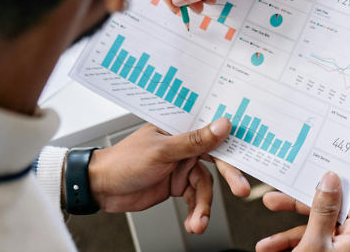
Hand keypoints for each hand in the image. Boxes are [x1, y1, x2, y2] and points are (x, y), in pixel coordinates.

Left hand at [85, 118, 250, 233]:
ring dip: (203, 206)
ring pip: (205, 185)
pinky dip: (195, 212)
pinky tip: (193, 223)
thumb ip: (194, 140)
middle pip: (216, 160)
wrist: (100, 188)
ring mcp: (182, 166)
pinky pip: (194, 198)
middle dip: (229, 177)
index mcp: (181, 127)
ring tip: (199, 223)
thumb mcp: (162, 150)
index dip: (233, 142)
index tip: (250, 155)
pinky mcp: (177, 184)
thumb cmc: (123, 161)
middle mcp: (185, 145)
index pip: (214, 131)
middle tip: (242, 190)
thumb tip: (222, 125)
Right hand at [256, 172, 349, 251]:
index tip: (315, 169)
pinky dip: (294, 248)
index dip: (335, 181)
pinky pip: (315, 248)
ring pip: (317, 233)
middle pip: (329, 213)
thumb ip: (321, 210)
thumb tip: (332, 178)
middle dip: (296, 210)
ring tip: (264, 246)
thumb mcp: (313, 244)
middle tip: (271, 200)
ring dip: (288, 236)